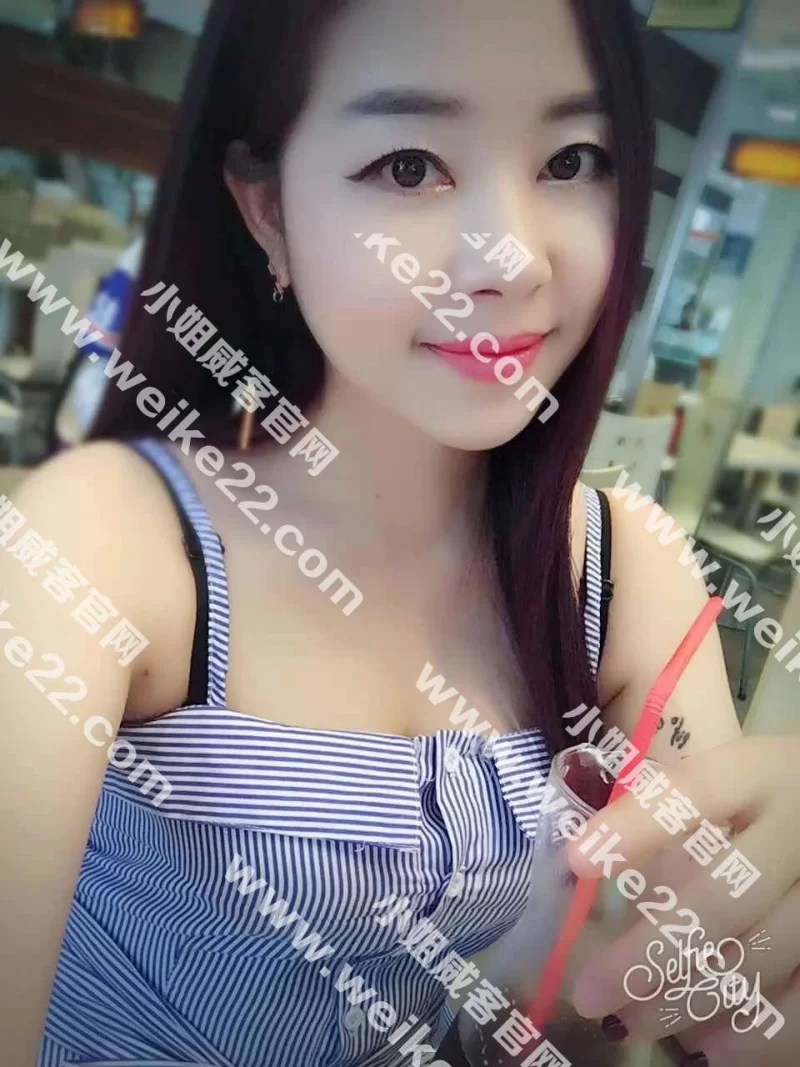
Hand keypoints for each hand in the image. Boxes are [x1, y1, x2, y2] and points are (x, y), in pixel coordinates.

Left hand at [566, 736, 799, 1066]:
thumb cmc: (769, 802)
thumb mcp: (733, 787)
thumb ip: (673, 814)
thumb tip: (585, 867)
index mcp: (761, 771)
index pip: (694, 792)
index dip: (635, 827)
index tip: (576, 861)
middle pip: (724, 895)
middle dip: (649, 953)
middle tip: (589, 994)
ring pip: (761, 955)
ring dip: (689, 1000)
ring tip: (631, 1022)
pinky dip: (757, 1032)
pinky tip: (710, 1049)